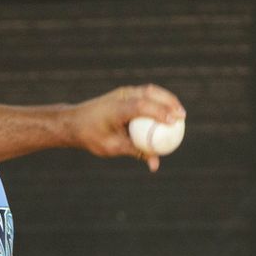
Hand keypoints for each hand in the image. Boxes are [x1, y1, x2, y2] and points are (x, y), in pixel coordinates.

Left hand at [70, 84, 185, 171]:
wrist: (73, 122)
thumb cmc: (90, 136)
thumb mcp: (112, 147)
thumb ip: (135, 152)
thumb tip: (155, 164)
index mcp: (115, 109)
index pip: (141, 106)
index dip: (159, 112)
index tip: (174, 122)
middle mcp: (120, 97)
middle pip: (150, 93)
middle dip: (169, 102)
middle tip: (182, 117)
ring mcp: (122, 93)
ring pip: (149, 91)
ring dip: (166, 99)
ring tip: (179, 113)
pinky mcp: (124, 94)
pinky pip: (145, 94)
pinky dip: (158, 101)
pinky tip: (167, 111)